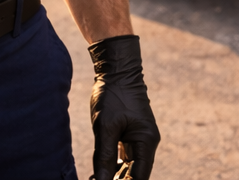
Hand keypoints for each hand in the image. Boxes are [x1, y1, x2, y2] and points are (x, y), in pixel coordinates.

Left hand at [87, 35, 158, 179]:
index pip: (138, 177)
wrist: (116, 69)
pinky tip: (96, 173)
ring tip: (92, 179)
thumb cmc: (113, 95)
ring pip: (127, 169)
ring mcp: (138, 139)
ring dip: (112, 177)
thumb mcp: (105, 126)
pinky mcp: (128, 135)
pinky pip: (122, 159)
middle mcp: (145, 143)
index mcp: (146, 141)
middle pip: (134, 175)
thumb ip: (103, 156)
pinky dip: (111, 167)